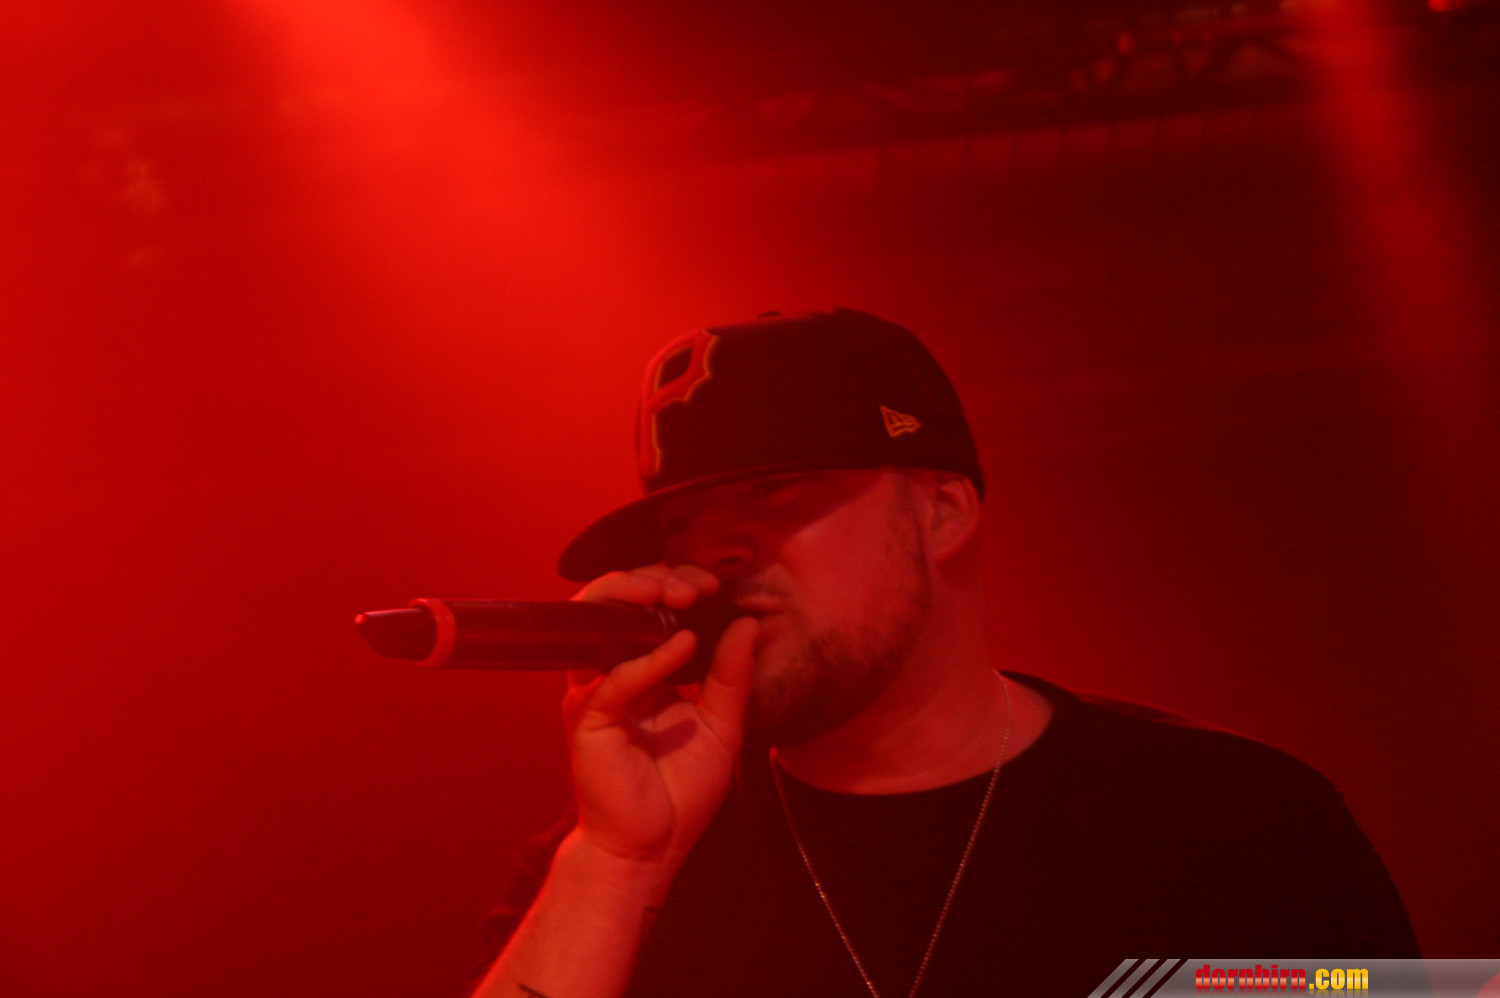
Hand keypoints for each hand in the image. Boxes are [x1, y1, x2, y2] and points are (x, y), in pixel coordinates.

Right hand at [563, 564, 758, 868]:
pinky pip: (614, 676)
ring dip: (634, 595)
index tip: (714, 586)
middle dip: (656, 579)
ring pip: (595, 620)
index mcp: (641, 671)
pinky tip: (683, 645)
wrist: (654, 845)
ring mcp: (594, 692)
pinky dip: (650, 657)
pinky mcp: (586, 717)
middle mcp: (611, 673)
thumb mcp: (723, 725)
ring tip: (678, 595)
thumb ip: (732, 675)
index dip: (675, 585)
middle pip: (615, 601)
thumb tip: (749, 623)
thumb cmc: (682, 791)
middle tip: (697, 586)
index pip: (646, 608)